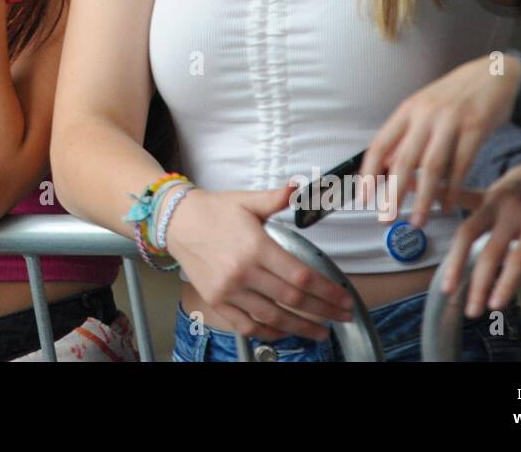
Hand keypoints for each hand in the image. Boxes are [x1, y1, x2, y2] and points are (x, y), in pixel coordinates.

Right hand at [164, 186, 356, 340]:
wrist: (176, 221)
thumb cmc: (214, 210)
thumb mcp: (247, 200)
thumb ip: (276, 198)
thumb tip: (298, 186)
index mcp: (256, 247)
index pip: (300, 275)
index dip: (326, 291)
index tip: (344, 299)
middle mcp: (244, 272)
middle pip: (292, 299)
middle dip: (322, 311)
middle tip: (343, 317)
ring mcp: (229, 290)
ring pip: (272, 316)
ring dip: (301, 328)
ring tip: (321, 332)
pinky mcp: (217, 301)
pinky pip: (246, 325)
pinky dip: (268, 333)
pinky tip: (285, 333)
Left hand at [360, 53, 520, 226]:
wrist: (494, 73)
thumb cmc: (455, 96)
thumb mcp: (424, 110)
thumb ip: (406, 137)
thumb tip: (386, 167)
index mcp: (407, 110)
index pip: (380, 145)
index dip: (369, 173)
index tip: (364, 197)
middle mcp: (425, 115)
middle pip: (404, 161)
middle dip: (393, 194)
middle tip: (386, 218)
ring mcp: (451, 121)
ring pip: (432, 167)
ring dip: (423, 199)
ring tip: (418, 220)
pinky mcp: (476, 128)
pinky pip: (461, 165)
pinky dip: (452, 190)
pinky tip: (446, 205)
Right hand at [438, 160, 520, 317]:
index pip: (518, 257)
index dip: (504, 283)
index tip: (493, 305)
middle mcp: (513, 210)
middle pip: (489, 251)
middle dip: (478, 283)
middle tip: (471, 310)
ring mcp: (495, 200)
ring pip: (467, 231)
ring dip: (454, 260)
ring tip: (447, 285)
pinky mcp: (485, 192)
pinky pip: (458, 196)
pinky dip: (435, 194)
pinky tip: (411, 190)